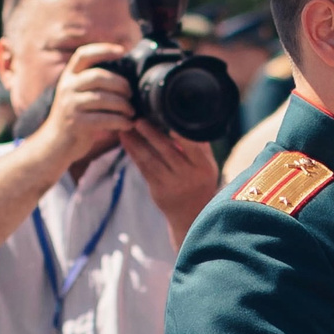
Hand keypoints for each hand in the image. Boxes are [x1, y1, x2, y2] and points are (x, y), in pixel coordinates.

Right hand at [26, 44, 135, 169]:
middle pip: (99, 76)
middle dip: (121, 84)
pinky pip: (105, 118)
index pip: (84, 54)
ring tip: (132, 112)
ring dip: (124, 105)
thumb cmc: (76, 117)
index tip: (122, 50)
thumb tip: (127, 77)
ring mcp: (70, 105)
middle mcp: (67, 87)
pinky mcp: (76, 123)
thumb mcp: (79, 95)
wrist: (56, 144)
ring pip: (104, 98)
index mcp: (69, 77)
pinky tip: (128, 124)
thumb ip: (95, 84)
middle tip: (131, 94)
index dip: (103, 49)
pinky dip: (121, 121)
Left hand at [120, 118, 219, 242]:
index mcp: (203, 167)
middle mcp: (188, 176)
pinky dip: (133, 153)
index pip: (192, 146)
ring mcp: (172, 184)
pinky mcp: (157, 191)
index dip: (179, 133)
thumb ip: (199, 144)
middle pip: (167, 151)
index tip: (167, 118)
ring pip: (151, 159)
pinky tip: (126, 141)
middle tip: (138, 119)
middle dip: (151, 134)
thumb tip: (187, 117)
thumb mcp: (208, 165)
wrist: (192, 215)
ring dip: (136, 142)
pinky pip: (143, 169)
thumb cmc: (200, 182)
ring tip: (125, 127)